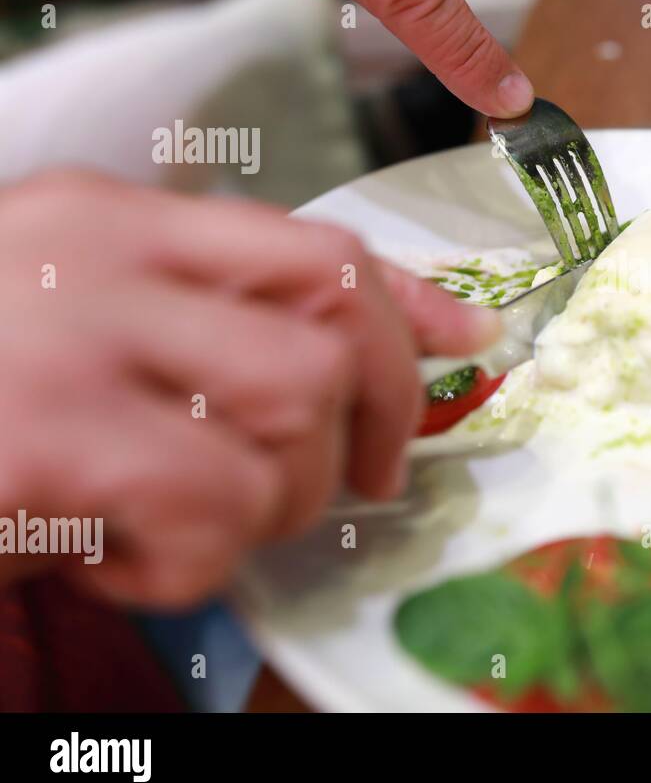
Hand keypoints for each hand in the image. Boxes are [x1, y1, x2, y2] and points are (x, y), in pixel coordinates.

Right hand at [0, 170, 498, 606]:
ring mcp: (70, 341)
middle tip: (343, 482)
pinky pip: (215, 505)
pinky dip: (192, 561)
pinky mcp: (47, 437)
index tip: (471, 346)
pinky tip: (118, 560)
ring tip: (185, 522)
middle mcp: (98, 258)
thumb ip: (216, 317)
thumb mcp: (89, 325)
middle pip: (333, 327)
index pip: (317, 241)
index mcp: (114, 222)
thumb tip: (387, 341)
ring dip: (274, 502)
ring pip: (294, 416)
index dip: (415, 304)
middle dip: (369, 423)